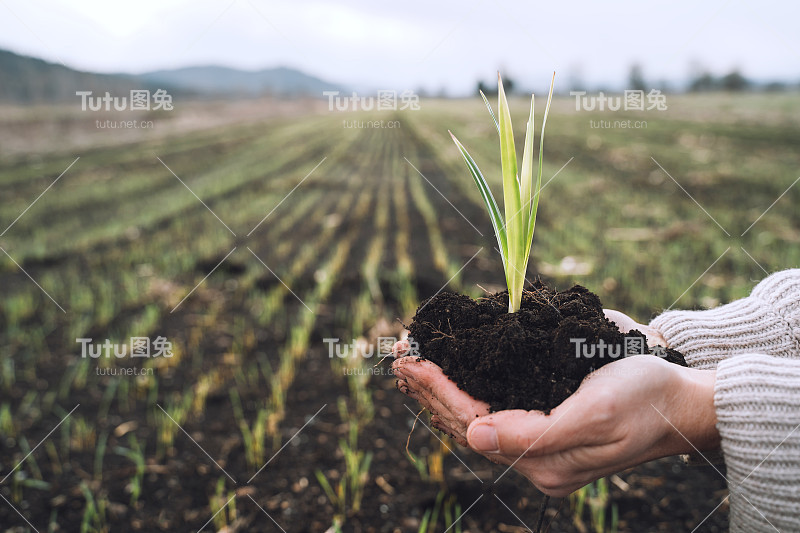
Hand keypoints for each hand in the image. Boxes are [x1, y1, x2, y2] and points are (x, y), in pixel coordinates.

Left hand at [393, 310, 718, 496]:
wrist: (683, 401)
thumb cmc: (645, 398)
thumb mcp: (595, 414)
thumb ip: (534, 434)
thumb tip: (474, 438)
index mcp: (543, 461)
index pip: (473, 424)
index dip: (438, 391)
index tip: (412, 359)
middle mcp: (534, 457)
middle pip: (466, 421)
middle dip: (430, 387)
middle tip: (399, 352)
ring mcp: (538, 443)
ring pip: (475, 415)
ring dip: (441, 386)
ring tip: (411, 359)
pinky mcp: (545, 423)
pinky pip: (492, 407)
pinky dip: (465, 386)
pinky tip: (449, 370)